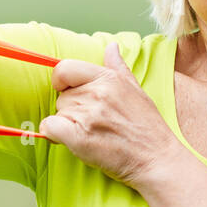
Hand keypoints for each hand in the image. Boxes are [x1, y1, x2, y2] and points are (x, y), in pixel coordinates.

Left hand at [38, 42, 183, 189]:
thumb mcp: (136, 89)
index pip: (64, 68)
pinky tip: (69, 140)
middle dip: (71, 109)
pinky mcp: (80, 137)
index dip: (61, 81)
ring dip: (68, 125)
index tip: (68, 91)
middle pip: (62, 96)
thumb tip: (111, 46)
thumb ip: (118, 67)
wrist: (157, 159)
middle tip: (95, 123)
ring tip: (94, 134)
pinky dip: (53, 134)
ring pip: (58, 113)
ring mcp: (89, 115)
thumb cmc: (147, 127)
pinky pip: (49, 127)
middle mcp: (97, 93)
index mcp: (108, 79)